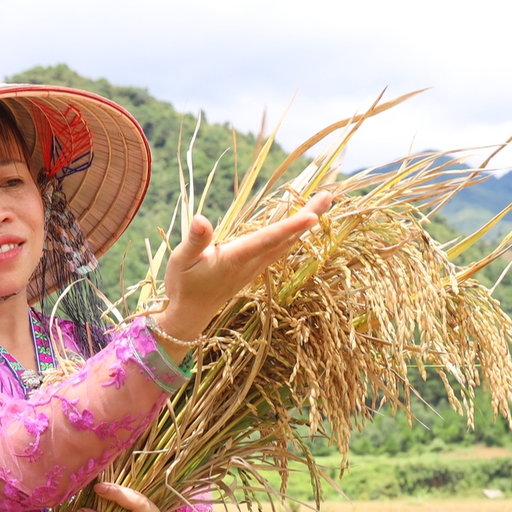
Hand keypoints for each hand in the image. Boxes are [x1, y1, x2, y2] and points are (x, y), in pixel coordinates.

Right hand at [152, 191, 333, 360]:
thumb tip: (201, 219)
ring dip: (305, 223)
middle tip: (329, 196)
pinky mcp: (253, 268)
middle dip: (309, 216)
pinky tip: (300, 225)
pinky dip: (294, 233)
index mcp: (235, 258)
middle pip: (287, 238)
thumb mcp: (181, 260)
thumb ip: (195, 240)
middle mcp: (251, 263)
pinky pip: (280, 248)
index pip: (267, 239)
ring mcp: (255, 267)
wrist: (189, 316)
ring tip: (323, 203)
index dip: (290, 227)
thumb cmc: (183, 286)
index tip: (313, 216)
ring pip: (287, 243)